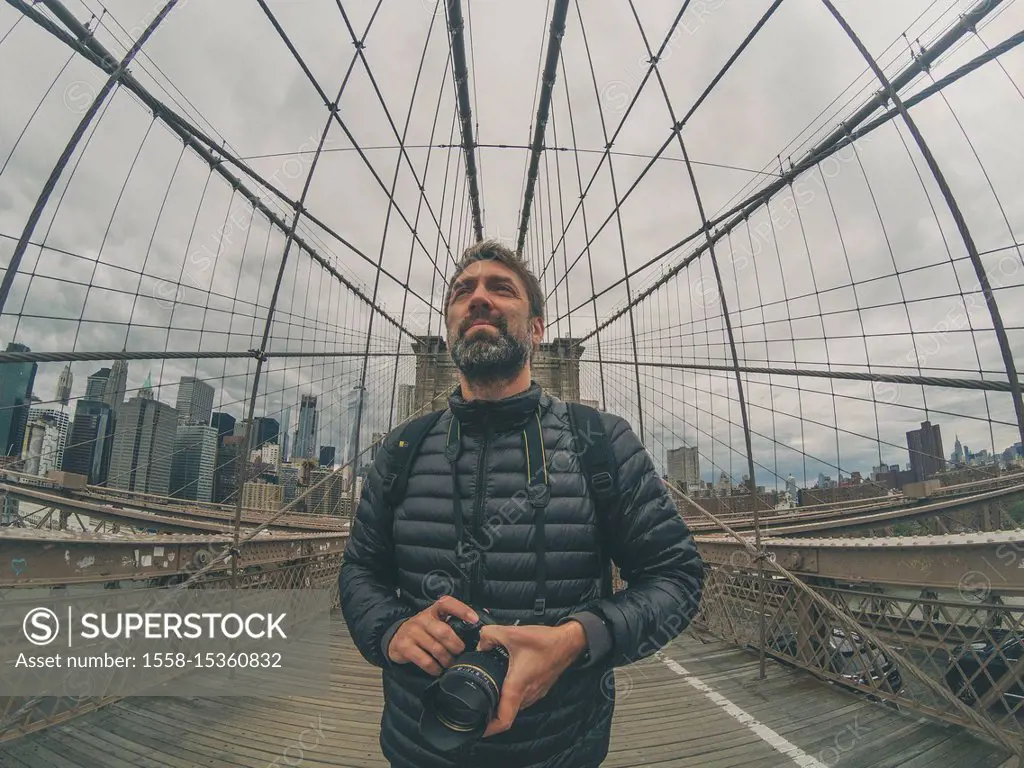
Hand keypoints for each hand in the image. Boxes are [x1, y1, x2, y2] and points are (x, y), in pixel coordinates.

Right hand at [387, 596, 478, 675]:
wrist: (395, 637)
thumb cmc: (423, 630)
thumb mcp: (436, 621)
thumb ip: (454, 621)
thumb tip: (482, 619)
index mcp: (433, 610)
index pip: (447, 604)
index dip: (462, 610)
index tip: (474, 620)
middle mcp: (422, 619)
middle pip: (444, 632)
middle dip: (456, 646)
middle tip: (461, 652)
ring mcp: (412, 632)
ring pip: (436, 648)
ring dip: (447, 659)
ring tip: (450, 663)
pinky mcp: (404, 647)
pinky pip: (425, 661)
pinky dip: (435, 668)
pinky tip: (438, 669)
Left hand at [476, 621, 587, 736]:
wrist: (569, 642)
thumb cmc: (546, 642)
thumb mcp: (512, 633)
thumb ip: (489, 635)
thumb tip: (480, 642)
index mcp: (518, 686)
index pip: (504, 720)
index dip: (488, 729)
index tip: (477, 728)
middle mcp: (527, 694)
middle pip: (507, 715)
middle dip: (491, 716)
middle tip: (477, 709)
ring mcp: (535, 693)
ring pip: (515, 707)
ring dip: (503, 705)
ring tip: (489, 696)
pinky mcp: (540, 688)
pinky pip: (523, 699)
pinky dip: (512, 697)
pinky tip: (506, 684)